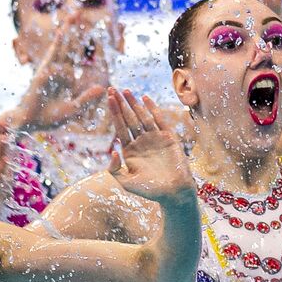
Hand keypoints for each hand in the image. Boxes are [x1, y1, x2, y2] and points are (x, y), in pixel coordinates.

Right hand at [8, 20, 107, 130]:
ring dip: (68, 31)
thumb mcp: (74, 108)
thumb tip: (102, 87)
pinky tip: (62, 33)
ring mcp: (51, 70)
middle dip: (75, 30)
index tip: (90, 29)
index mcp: (66, 77)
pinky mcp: (43, 73)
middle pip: (69, 46)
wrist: (30, 122)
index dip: (82, 43)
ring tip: (74, 15)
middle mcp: (59, 70)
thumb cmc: (49, 118)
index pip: (76, 56)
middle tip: (79, 12)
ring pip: (62, 46)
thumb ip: (87, 97)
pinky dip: (57, 45)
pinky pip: (52, 56)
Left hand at [108, 89, 193, 204]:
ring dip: (134, 104)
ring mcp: (155, 138)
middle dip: (121, 104)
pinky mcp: (168, 138)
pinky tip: (145, 99)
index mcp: (130, 151)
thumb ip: (115, 169)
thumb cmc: (150, 190)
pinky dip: (153, 109)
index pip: (120, 127)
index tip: (108, 98)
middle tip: (112, 88)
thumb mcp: (126, 182)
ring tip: (126, 90)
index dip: (114, 112)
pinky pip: (160, 120)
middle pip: (129, 118)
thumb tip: (113, 151)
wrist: (173, 193)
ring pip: (142, 117)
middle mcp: (141, 142)